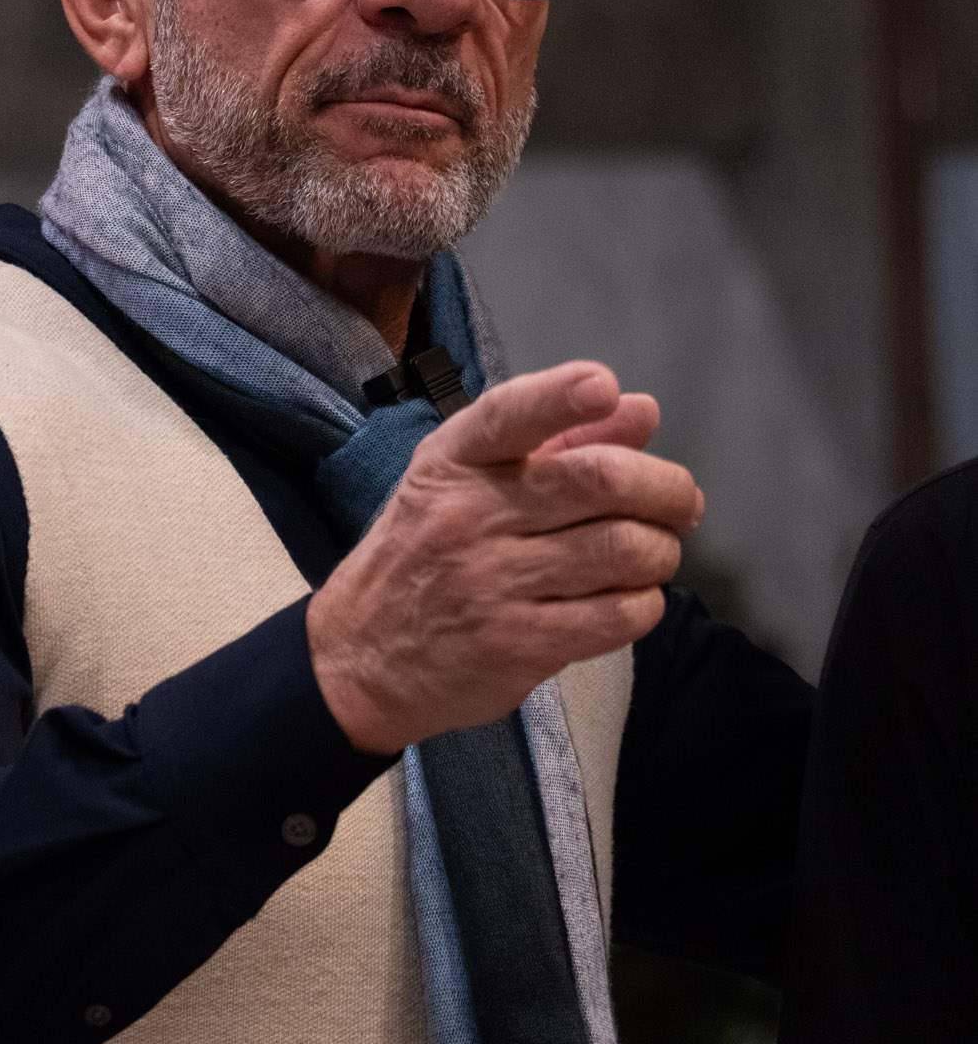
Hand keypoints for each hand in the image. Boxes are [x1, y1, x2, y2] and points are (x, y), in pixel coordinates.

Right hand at [305, 361, 702, 752]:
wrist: (360, 657)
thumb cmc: (422, 553)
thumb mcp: (463, 482)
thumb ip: (555, 441)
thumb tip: (639, 411)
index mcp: (453, 462)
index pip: (509, 414)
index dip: (561, 395)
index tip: (604, 386)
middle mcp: (469, 516)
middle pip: (598, 481)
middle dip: (665, 488)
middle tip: (682, 503)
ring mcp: (491, 584)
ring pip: (622, 550)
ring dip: (661, 550)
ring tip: (654, 553)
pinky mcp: (516, 647)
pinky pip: (617, 616)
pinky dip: (645, 602)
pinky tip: (632, 597)